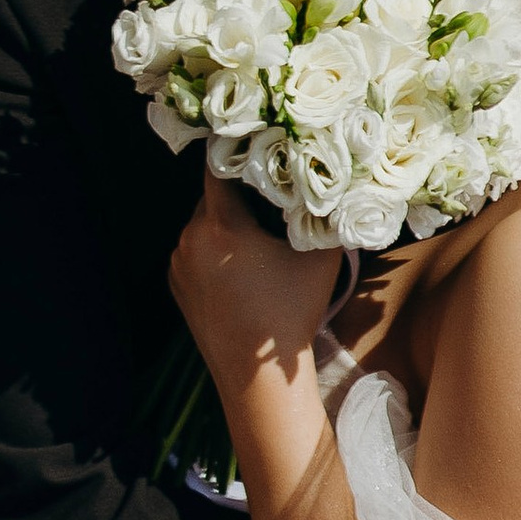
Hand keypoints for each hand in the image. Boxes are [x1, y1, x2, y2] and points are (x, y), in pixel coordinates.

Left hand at [169, 162, 342, 388]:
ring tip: (258, 233)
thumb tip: (343, 182)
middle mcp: (190, 239)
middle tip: (270, 191)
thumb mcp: (320, 258)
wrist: (259, 379)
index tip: (257, 140)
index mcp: (220, 225)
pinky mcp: (177, 287)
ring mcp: (178, 265)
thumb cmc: (291, 313)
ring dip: (225, 222)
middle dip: (239, 191)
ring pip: (203, 224)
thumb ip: (327, 215)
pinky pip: (194, 251)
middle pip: (212, 195)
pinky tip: (241, 264)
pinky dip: (213, 249)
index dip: (238, 149)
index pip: (218, 166)